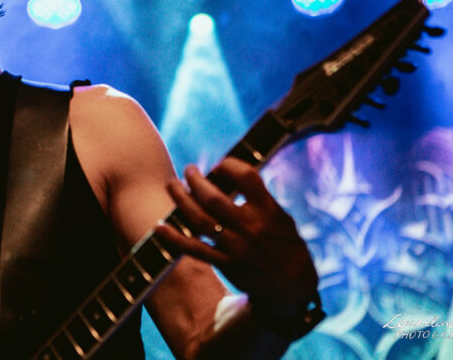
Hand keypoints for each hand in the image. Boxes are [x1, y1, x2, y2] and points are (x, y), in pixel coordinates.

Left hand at [154, 158, 318, 318]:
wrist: (292, 287)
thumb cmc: (285, 245)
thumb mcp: (281, 217)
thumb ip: (258, 199)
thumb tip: (230, 176)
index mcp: (268, 211)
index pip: (246, 177)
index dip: (229, 165)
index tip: (219, 165)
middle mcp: (251, 228)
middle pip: (214, 199)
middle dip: (196, 181)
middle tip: (189, 170)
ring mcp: (236, 247)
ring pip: (200, 220)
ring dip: (182, 200)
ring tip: (172, 186)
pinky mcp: (225, 263)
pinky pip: (195, 249)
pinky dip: (175, 238)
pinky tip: (160, 226)